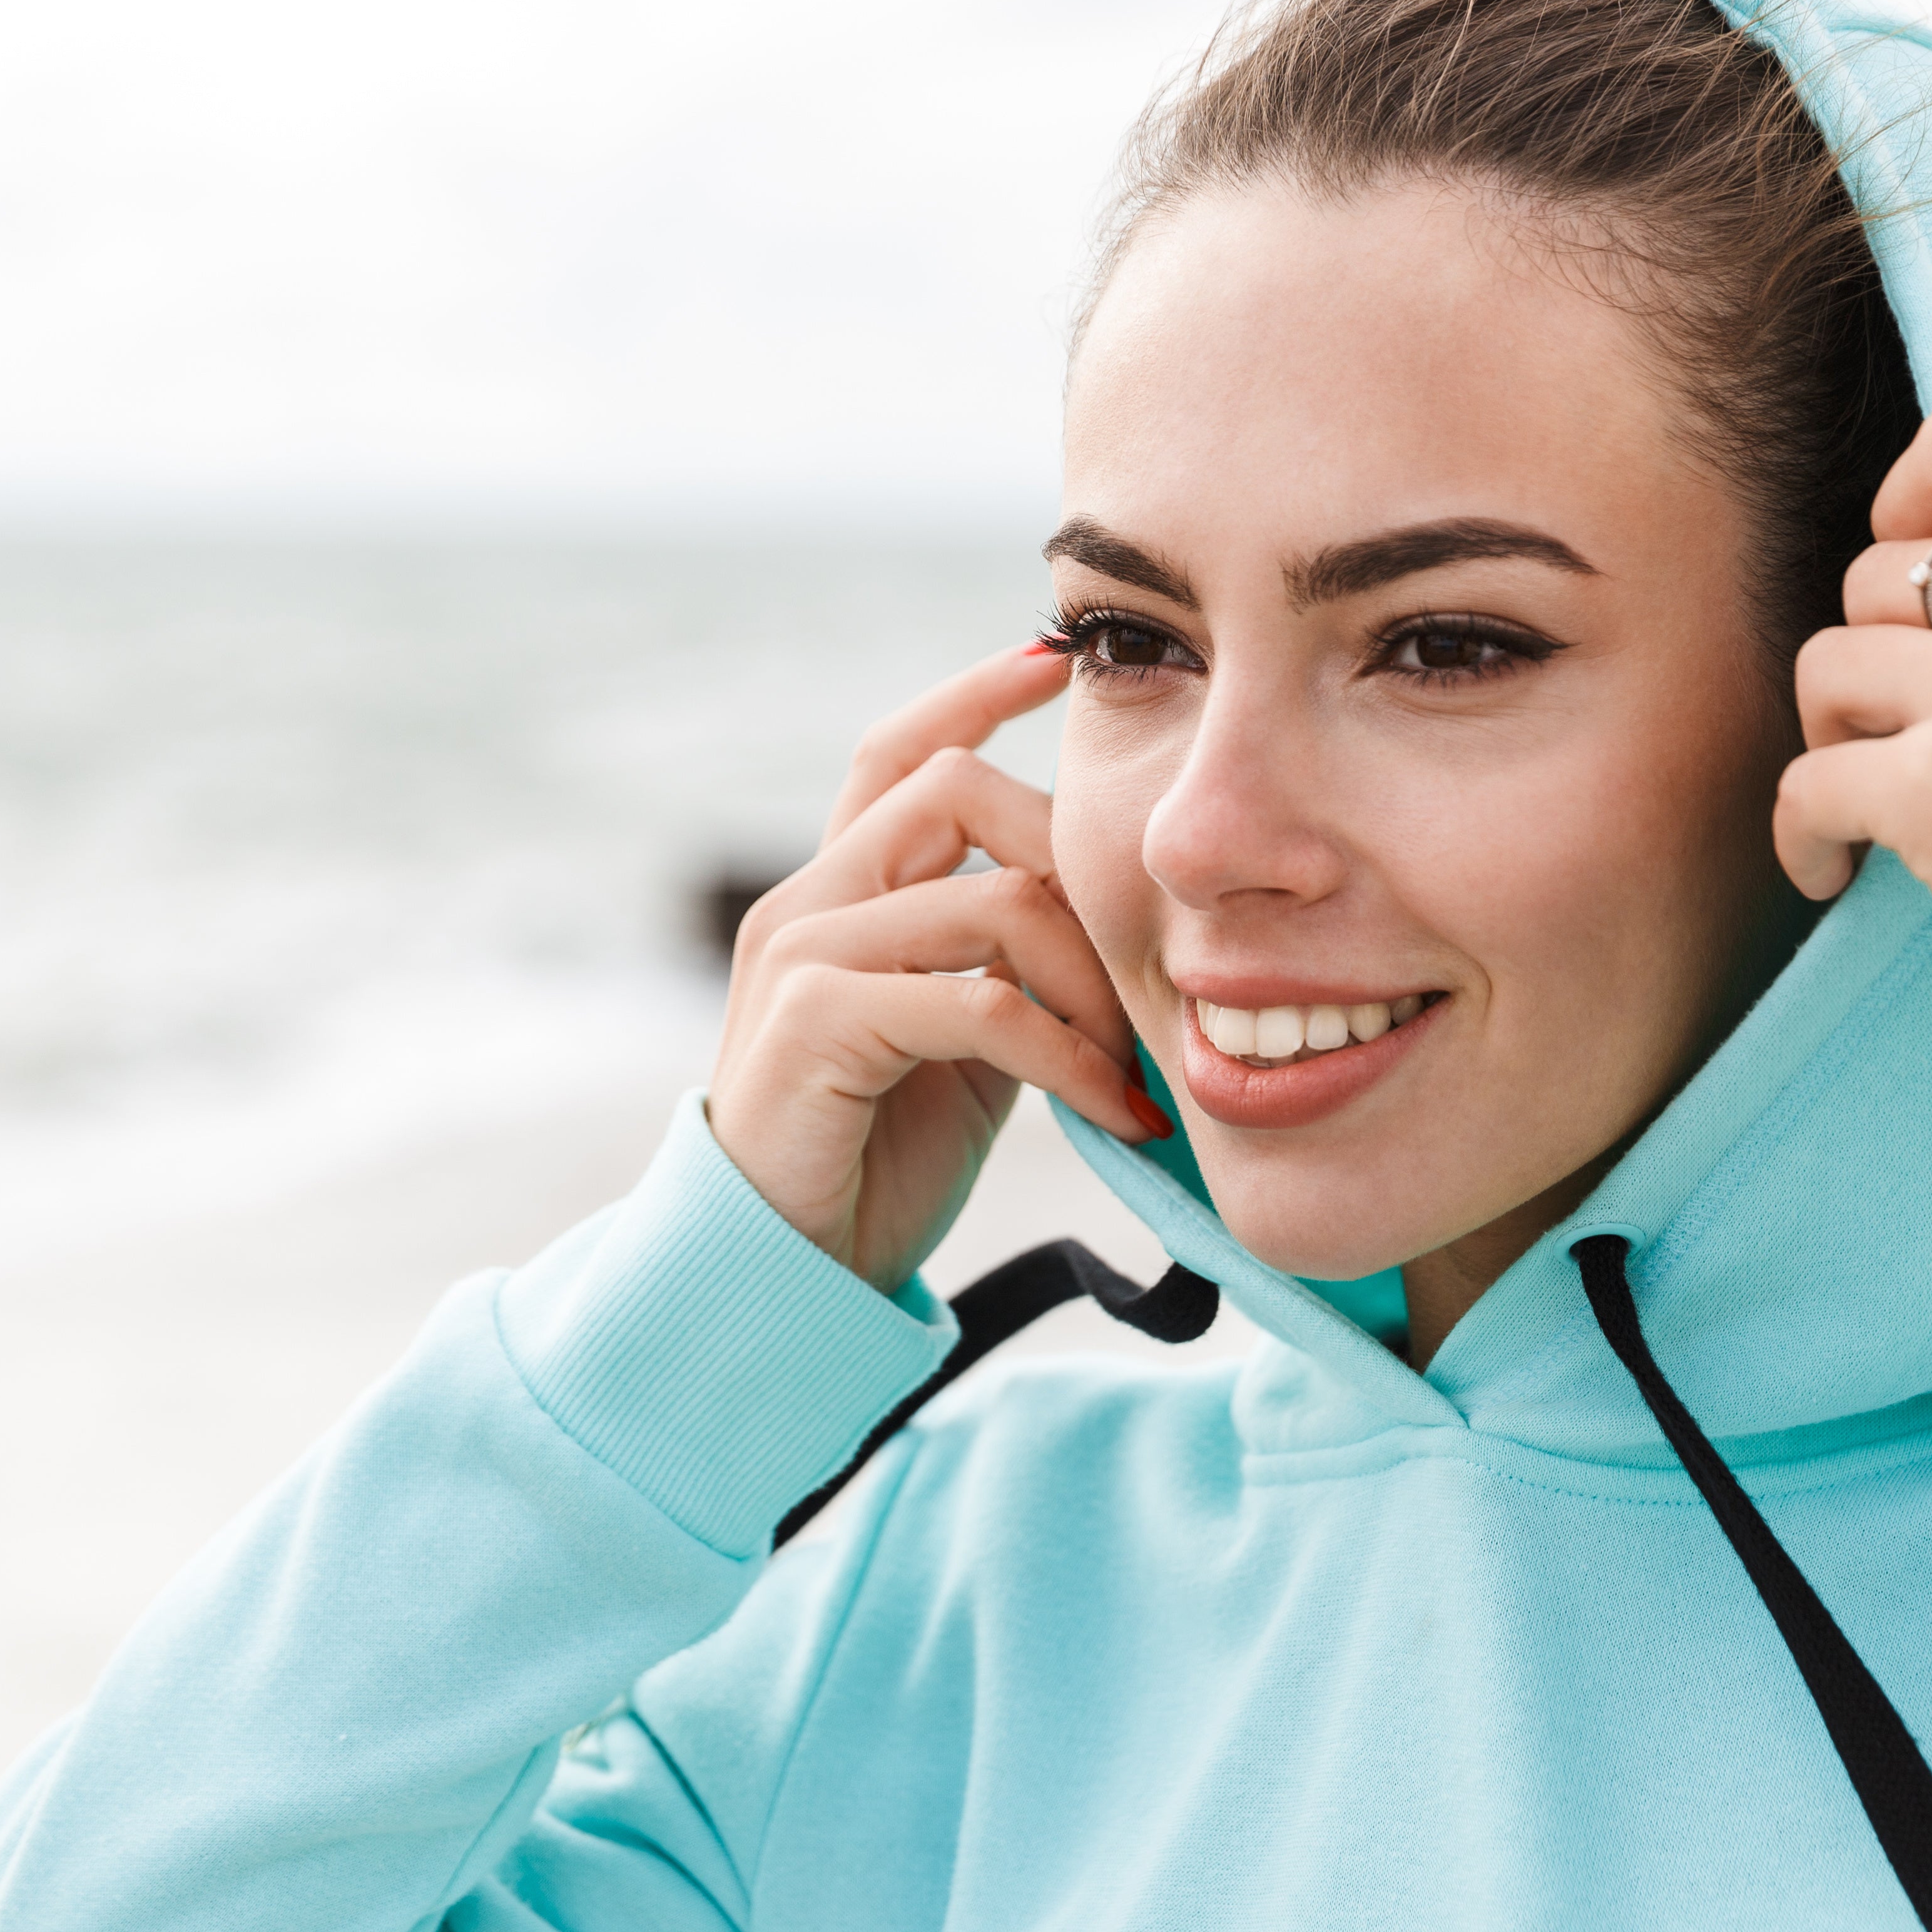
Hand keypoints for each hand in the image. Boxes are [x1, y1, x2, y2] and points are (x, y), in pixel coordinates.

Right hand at [708, 643, 1169, 1291]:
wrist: (786, 1274)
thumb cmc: (877, 1157)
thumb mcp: (963, 1039)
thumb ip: (1006, 961)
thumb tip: (1104, 916)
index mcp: (840, 894)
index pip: (898, 753)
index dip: (972, 694)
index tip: (1053, 657)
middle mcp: (807, 902)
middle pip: (961, 793)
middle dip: (1075, 863)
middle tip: (1145, 971)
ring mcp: (802, 953)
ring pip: (992, 898)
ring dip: (1091, 984)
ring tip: (1133, 1066)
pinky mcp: (814, 1020)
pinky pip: (980, 1001)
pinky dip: (1067, 1055)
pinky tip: (1111, 1108)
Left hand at [1774, 404, 1931, 969]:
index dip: (1903, 495)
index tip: (1906, 563)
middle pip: (1876, 574)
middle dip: (1875, 653)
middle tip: (1912, 730)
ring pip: (1827, 667)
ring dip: (1837, 734)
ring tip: (1882, 796)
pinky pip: (1804, 783)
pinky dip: (1802, 834)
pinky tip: (1832, 869)